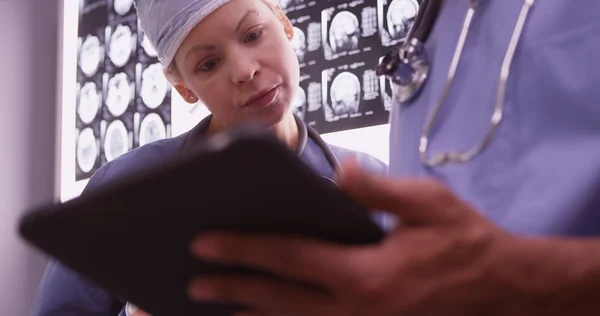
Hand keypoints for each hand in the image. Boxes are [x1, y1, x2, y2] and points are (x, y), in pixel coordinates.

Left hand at [186, 159, 533, 315]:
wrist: (501, 288)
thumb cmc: (464, 241)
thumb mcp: (428, 203)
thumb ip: (379, 190)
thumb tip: (342, 174)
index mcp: (366, 273)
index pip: (291, 258)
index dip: (245, 248)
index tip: (206, 242)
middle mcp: (357, 308)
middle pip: (280, 298)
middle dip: (233, 287)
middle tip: (193, 279)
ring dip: (252, 314)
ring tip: (215, 307)